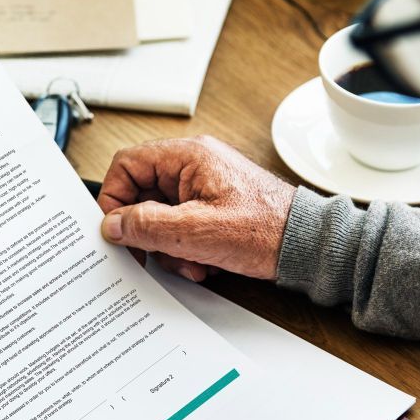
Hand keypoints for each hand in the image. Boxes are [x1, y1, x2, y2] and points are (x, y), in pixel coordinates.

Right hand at [98, 136, 295, 280]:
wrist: (307, 246)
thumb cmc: (266, 230)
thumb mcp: (196, 231)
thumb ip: (147, 225)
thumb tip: (112, 225)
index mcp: (187, 156)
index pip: (127, 165)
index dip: (114, 199)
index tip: (116, 230)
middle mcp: (193, 166)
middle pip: (142, 195)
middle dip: (148, 233)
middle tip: (155, 255)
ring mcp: (203, 187)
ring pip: (160, 216)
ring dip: (169, 247)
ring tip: (192, 263)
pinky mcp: (212, 207)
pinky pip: (181, 226)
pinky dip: (186, 249)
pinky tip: (204, 263)